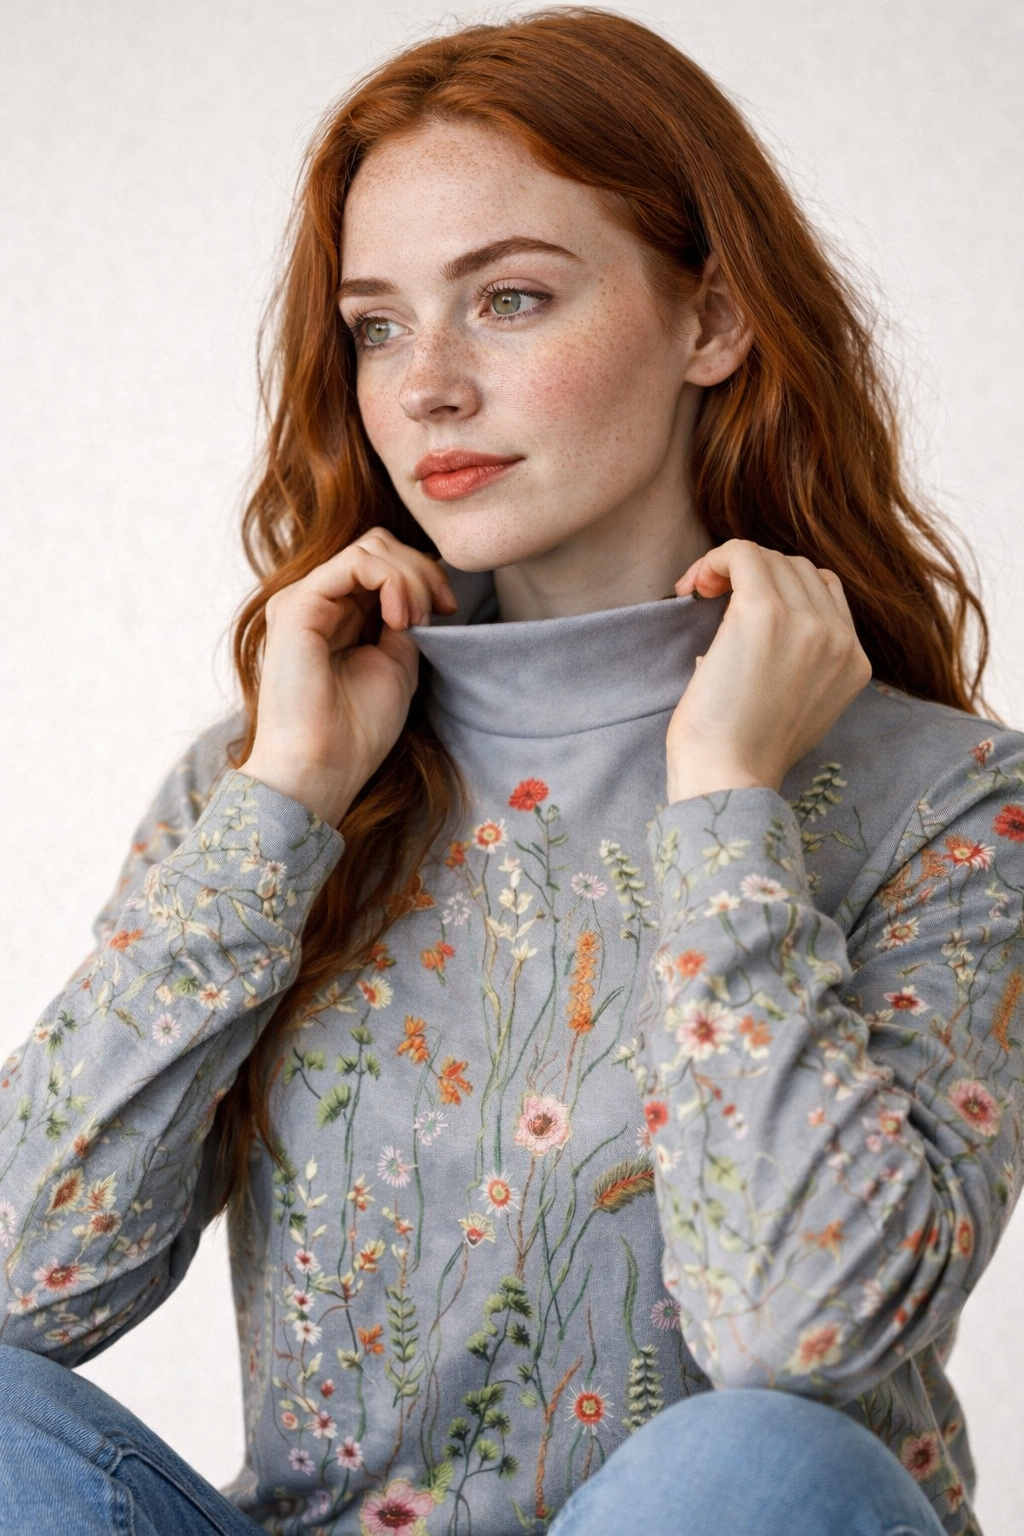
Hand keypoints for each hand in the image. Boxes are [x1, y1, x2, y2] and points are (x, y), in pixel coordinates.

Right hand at [239, 527, 457, 825]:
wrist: (322, 768)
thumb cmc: (356, 730)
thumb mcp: (396, 663)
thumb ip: (405, 620)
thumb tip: (424, 587)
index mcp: (336, 614)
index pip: (383, 563)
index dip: (424, 576)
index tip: (449, 610)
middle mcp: (317, 601)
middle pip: (378, 545)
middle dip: (422, 570)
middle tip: (441, 610)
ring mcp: (304, 599)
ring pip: (370, 547)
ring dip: (410, 577)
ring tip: (417, 620)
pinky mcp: (298, 604)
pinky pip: (356, 562)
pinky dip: (391, 581)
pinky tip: (400, 618)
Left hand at [665, 539, 872, 801]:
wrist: (728, 779)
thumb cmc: (743, 755)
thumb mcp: (796, 709)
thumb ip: (799, 666)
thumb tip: (756, 633)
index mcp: (854, 662)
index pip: (825, 591)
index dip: (779, 588)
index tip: (736, 609)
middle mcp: (840, 638)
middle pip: (798, 569)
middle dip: (753, 574)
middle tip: (709, 598)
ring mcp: (807, 623)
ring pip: (771, 558)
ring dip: (731, 566)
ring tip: (698, 592)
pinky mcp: (765, 613)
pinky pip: (743, 552)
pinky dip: (715, 558)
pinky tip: (693, 585)